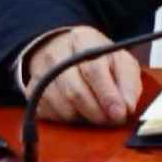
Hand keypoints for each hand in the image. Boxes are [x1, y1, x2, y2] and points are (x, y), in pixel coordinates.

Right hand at [16, 27, 143, 125]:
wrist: (64, 49)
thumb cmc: (97, 58)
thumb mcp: (120, 61)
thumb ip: (128, 83)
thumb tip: (127, 108)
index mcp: (83, 41)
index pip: (94, 70)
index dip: (108, 95)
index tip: (119, 114)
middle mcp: (57, 56)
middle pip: (76, 93)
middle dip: (98, 113)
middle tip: (112, 121)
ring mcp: (41, 74)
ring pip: (64, 108)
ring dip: (85, 118)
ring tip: (97, 113)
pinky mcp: (33, 92)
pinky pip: (52, 116)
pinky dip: (70, 120)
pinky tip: (79, 111)